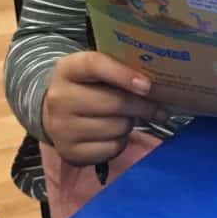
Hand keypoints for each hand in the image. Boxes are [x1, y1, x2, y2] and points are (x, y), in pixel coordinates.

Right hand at [41, 51, 163, 166]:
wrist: (55, 115)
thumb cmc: (86, 89)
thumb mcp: (95, 73)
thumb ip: (121, 71)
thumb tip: (160, 88)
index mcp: (67, 69)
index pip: (94, 65)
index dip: (123, 74)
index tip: (147, 85)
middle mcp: (59, 98)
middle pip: (114, 102)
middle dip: (142, 106)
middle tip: (157, 108)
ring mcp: (62, 128)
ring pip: (117, 127)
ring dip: (130, 123)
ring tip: (126, 118)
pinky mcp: (70, 152)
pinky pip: (112, 148)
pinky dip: (121, 142)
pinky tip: (114, 134)